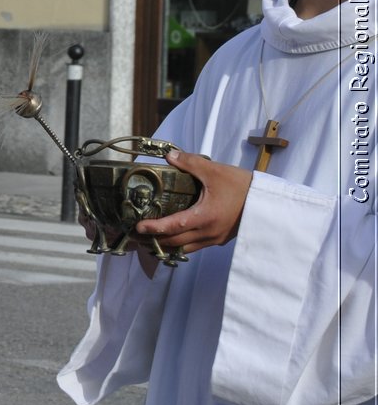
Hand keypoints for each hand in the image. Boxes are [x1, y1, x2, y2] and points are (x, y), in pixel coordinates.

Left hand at [135, 149, 250, 254]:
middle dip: (153, 240)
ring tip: (150, 239)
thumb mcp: (215, 171)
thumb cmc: (243, 186)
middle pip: (175, 242)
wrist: (268, 201)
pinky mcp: (220, 238)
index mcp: (205, 217)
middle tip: (135, 236)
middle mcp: (208, 232)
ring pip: (185, 248)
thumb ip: (190, 163)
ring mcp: (215, 238)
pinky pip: (195, 247)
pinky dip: (180, 245)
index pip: (173, 227)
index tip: (138, 228)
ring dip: (166, 245)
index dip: (153, 228)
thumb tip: (169, 156)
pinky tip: (173, 237)